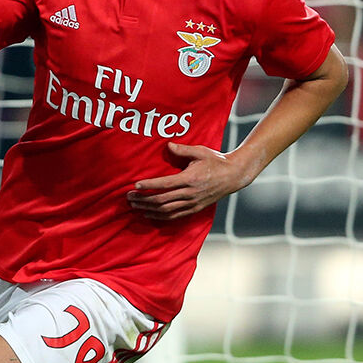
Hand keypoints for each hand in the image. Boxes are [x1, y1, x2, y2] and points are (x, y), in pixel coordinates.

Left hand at [127, 143, 254, 220]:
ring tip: (134, 205)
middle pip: (162, 200)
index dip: (149, 185)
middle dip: (143, 199)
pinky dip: (160, 216)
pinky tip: (148, 214)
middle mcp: (190, 193)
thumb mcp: (200, 151)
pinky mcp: (195, 209)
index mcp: (190, 178)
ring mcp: (193, 203)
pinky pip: (175, 216)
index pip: (165, 184)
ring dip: (148, 209)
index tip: (135, 185)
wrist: (234, 175)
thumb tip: (168, 145)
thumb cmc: (216, 161)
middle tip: (129, 197)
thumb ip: (183, 149)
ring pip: (166, 210)